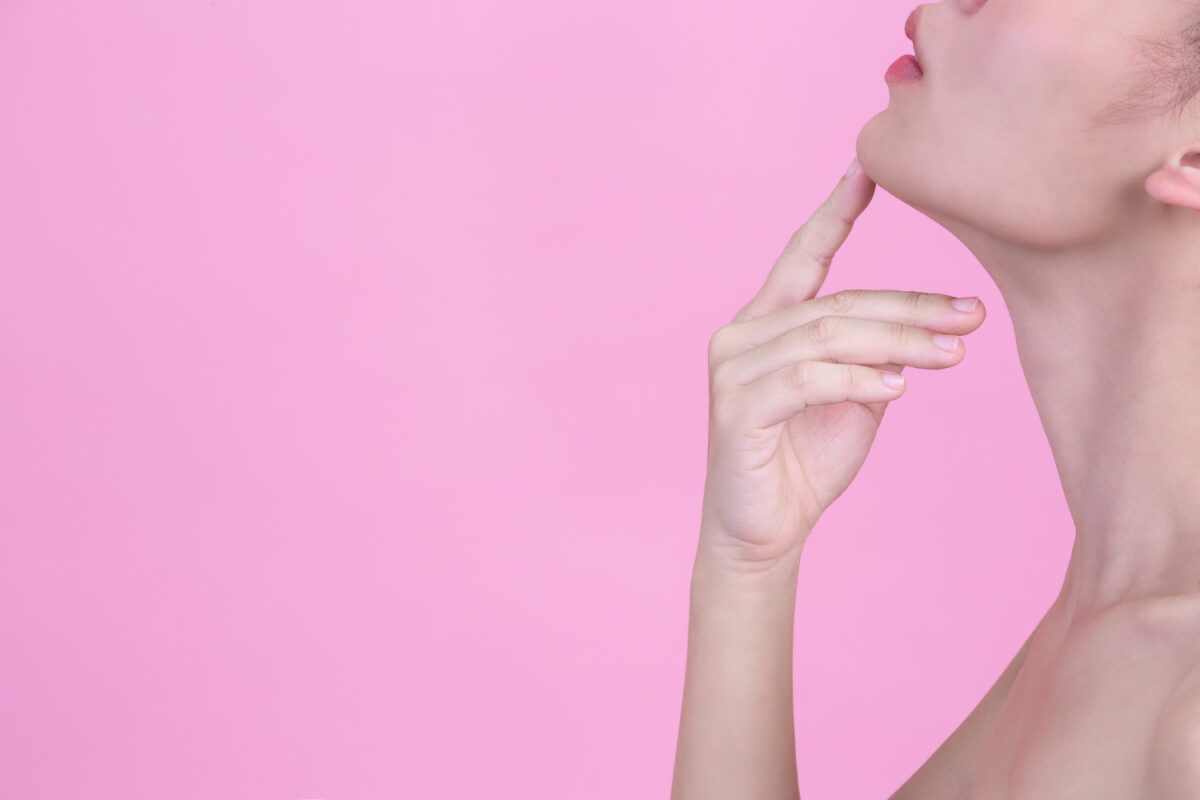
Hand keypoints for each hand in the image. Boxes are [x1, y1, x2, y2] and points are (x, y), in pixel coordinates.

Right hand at [698, 157, 985, 572]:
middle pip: (837, 303)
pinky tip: (899, 390)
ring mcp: (733, 368)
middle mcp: (741, 334)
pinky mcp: (736, 406)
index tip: (869, 167)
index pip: (803, 256)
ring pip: (827, 334)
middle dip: (910, 308)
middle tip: (971, 317)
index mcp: (766, 323)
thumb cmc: (804, 463)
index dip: (835, 211)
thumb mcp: (853, 399)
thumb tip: (919, 328)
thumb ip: (872, 356)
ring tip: (952, 356)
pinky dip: (858, 380)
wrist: (765, 533)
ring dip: (898, 342)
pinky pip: (808, 377)